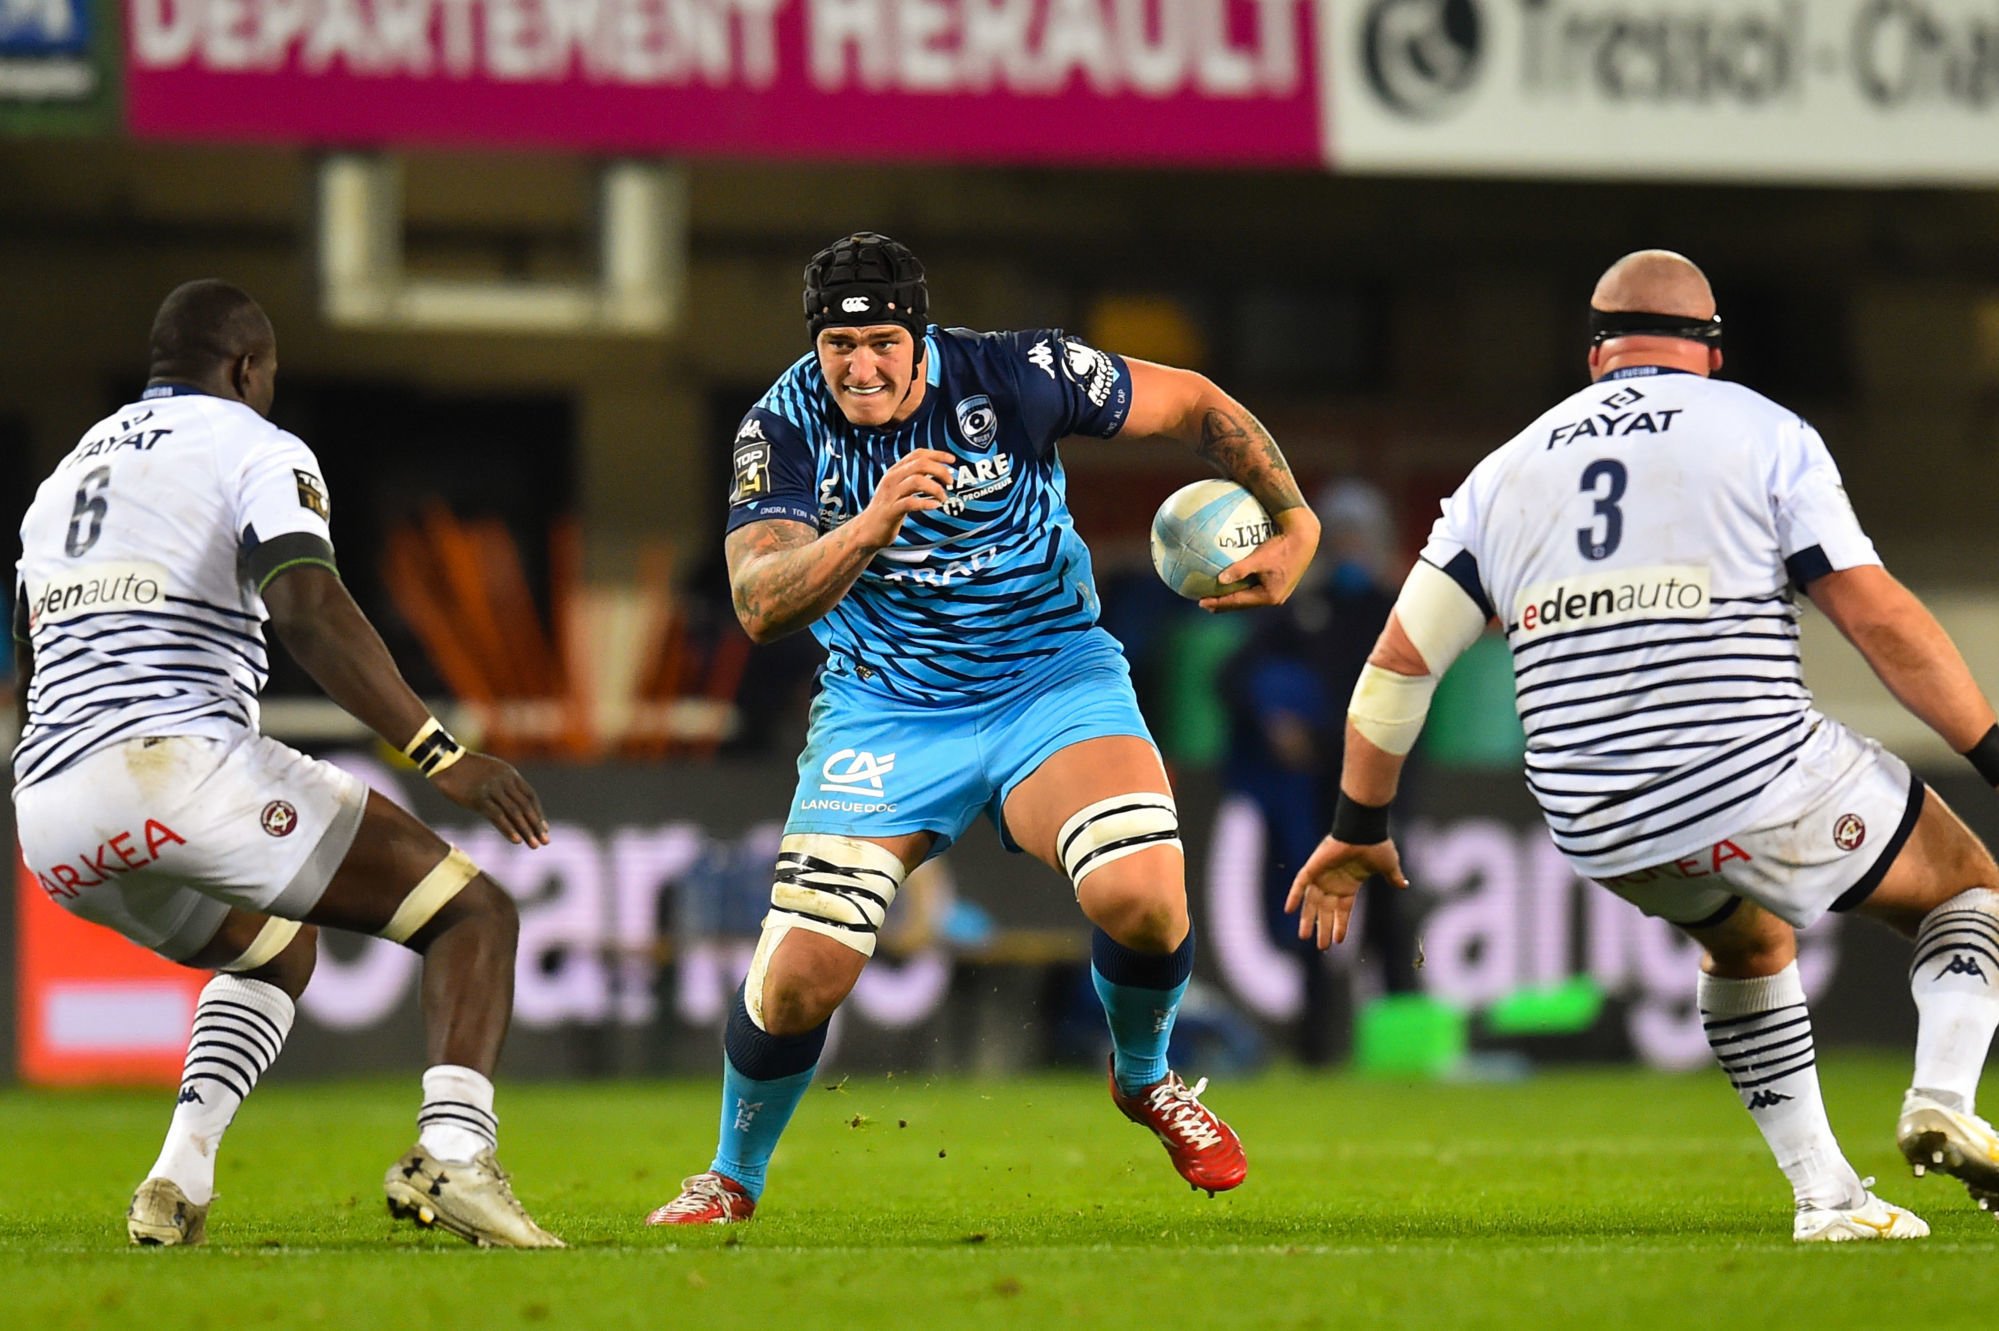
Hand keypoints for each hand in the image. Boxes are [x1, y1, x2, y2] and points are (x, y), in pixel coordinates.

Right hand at [430, 752, 550, 847]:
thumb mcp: (492, 772)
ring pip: (514, 812)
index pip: (530, 796)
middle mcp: (505, 781)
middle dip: (536, 825)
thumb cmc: (467, 769)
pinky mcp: (478, 798)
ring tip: (534, 845)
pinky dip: (508, 829)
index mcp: (510, 774)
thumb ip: (504, 785)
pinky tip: (516, 840)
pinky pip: (497, 816)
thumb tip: (514, 804)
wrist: (445, 761)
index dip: (538, 813)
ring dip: (526, 830)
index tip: (544, 828)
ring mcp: (492, 789)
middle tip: (545, 841)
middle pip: (526, 806)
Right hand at [850, 449, 956, 547]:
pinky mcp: (891, 510)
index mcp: (895, 471)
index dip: (937, 454)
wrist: (867, 530)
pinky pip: (911, 502)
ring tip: (943, 498)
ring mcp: (891, 494)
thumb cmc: (888, 509)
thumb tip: (940, 473)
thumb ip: (916, 478)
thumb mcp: (900, 488)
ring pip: (916, 481)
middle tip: (950, 482)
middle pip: (920, 464)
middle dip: (940, 470)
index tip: (952, 460)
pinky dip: (926, 503)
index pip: (917, 454)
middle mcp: (892, 479)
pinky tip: (935, 506)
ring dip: (935, 488)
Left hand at [1200, 507, 1321, 612]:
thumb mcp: (1259, 558)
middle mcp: (1275, 598)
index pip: (1238, 602)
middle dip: (1224, 604)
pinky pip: (1256, 588)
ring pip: (1250, 598)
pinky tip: (1234, 581)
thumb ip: (1240, 569)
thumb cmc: (1282, 546)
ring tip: (1217, 597)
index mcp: (1269, 596)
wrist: (1305, 538)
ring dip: (1233, 597)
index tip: (1201, 602)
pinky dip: (1243, 587)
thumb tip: (1220, 579)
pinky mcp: (1280, 582)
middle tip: (1205, 604)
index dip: (1219, 603)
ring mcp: (1278, 591)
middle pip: (1243, 604)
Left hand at [1285, 834, 1408, 949]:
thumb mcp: (1388, 866)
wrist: (1365, 829)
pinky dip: (1294, 896)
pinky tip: (1289, 910)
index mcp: (1349, 885)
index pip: (1343, 910)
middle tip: (1321, 946)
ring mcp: (1322, 875)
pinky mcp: (1313, 866)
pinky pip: (1299, 884)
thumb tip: (1404, 885)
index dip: (1341, 925)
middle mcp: (1334, 882)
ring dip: (1307, 919)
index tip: (1338, 941)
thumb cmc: (1377, 845)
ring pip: (1311, 902)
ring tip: (1304, 937)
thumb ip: (1393, 877)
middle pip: (1326, 911)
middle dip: (1323, 928)